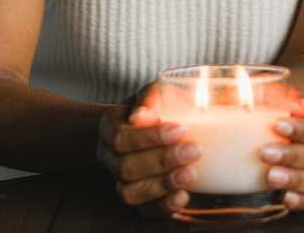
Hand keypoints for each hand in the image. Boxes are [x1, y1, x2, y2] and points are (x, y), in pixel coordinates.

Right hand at [96, 84, 200, 216]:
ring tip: (191, 174)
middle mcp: (109, 157)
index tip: (180, 129)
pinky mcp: (139, 200)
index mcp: (109, 127)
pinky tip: (183, 196)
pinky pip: (144, 211)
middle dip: (161, 161)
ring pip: (130, 192)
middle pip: (125, 167)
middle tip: (194, 150)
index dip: (149, 137)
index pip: (120, 137)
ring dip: (162, 185)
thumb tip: (142, 115)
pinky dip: (164, 206)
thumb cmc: (161, 107)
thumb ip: (152, 97)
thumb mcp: (157, 93)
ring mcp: (121, 181)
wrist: (161, 128)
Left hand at [257, 83, 303, 210]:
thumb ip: (257, 93)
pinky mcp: (302, 190)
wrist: (272, 126)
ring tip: (271, 176)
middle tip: (265, 153)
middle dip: (291, 155)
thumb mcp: (261, 96)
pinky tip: (285, 198)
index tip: (278, 125)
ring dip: (294, 178)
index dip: (300, 128)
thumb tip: (245, 93)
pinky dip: (300, 200)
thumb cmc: (266, 110)